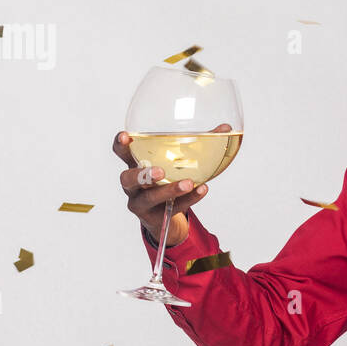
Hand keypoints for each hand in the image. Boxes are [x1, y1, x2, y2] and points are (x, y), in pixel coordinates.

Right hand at [113, 124, 231, 246]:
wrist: (165, 216)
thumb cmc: (169, 179)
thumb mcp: (178, 161)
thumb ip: (200, 143)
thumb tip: (226, 128)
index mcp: (136, 164)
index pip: (122, 152)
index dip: (120, 144)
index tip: (126, 136)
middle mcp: (133, 184)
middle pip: (127, 178)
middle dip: (142, 174)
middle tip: (160, 171)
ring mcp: (140, 202)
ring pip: (149, 197)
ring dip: (169, 190)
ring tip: (188, 183)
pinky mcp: (153, 217)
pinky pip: (171, 208)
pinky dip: (188, 199)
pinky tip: (202, 190)